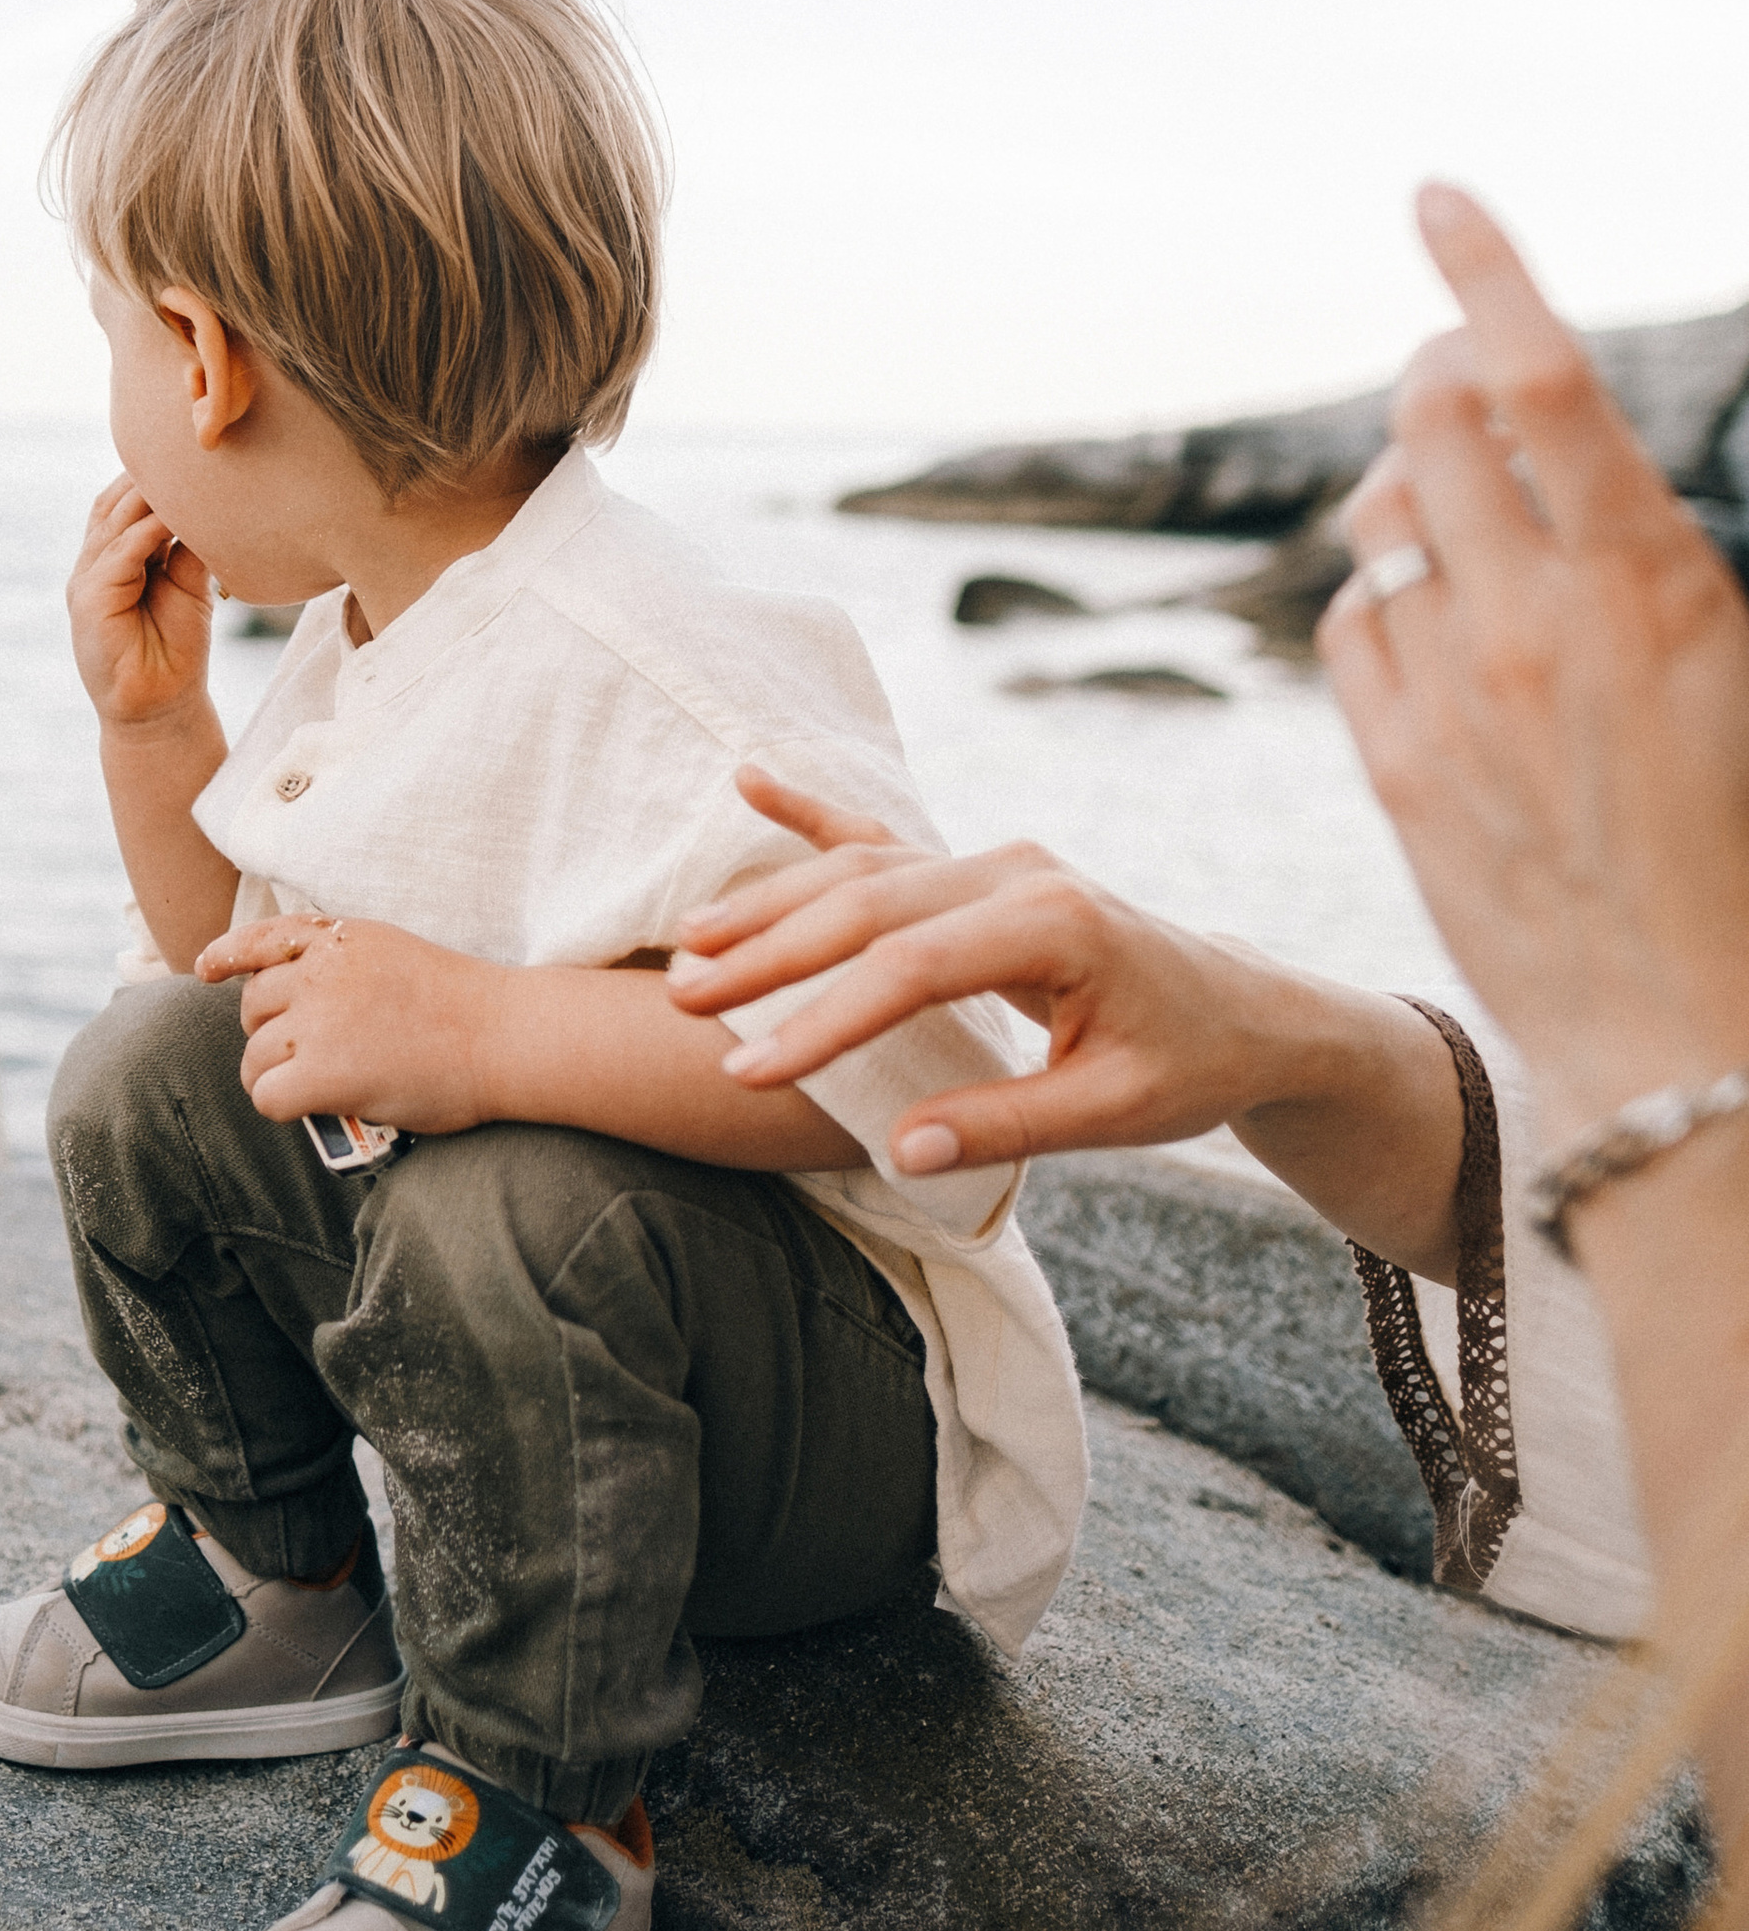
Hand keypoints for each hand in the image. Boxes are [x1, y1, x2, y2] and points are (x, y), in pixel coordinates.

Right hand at [67, 476, 217, 737]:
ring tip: (188, 475)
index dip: (152, 475)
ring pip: (116, 521)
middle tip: (190, 452)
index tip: (191, 454)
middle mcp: (94, 561)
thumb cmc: (176, 648)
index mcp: (114, 554)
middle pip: (116, 501)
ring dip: (151, 496)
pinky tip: (176, 516)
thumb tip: (209, 502)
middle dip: (150, 475)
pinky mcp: (88, 600)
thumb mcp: (187, 584)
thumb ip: (187, 545)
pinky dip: (148, 531)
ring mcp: (86, 579)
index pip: (124, 499)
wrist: (161, 708)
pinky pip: (118, 553)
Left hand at [197, 914, 499, 1135]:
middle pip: (253, 1005)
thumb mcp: (397, 955)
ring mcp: (319, 1021)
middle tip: (305, 1055)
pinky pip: (267, 1095)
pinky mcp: (323, 1072)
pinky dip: (282, 1106)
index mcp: (341, 939)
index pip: (263, 938)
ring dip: (271, 1075)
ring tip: (305, 1089)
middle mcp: (321, 973)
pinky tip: (308, 1109)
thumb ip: (347, 964)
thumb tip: (299, 998)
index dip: (227, 955)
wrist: (505, 1036)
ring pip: (255, 1055)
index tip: (205, 970)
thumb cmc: (466, 1007)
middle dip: (268, 1032)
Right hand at [667, 766, 1451, 1222]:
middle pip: (869, 903)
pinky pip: (886, 836)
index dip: (826, 1019)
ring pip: (865, 869)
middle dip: (770, 952)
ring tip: (691, 946)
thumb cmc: (1186, 1066)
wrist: (1247, 1010)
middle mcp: (1018, 871)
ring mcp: (997, 859)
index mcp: (1055, 925)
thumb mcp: (1115, 1114)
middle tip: (683, 1000)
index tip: (750, 1070)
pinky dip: (815, 815)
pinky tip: (749, 781)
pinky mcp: (984, 867)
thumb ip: (1007, 1124)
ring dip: (774, 902)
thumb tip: (903, 1149)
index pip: (913, 968)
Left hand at [1321, 184, 1748, 1135]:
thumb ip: (1653, 559)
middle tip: (1454, 363)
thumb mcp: (1739, 671)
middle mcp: (1539, 622)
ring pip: (1380, 517)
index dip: (1484, 265)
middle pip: (1430, 422)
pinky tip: (1424, 614)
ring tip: (1456, 504)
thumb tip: (1585, 473)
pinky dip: (1380, 593)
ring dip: (1408, 482)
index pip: (1543, 376)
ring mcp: (1455, 694)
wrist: (1683, 1032)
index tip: (1438, 195)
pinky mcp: (1398, 765)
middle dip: (1435, 367)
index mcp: (1655, 584)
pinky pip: (1352, 624)